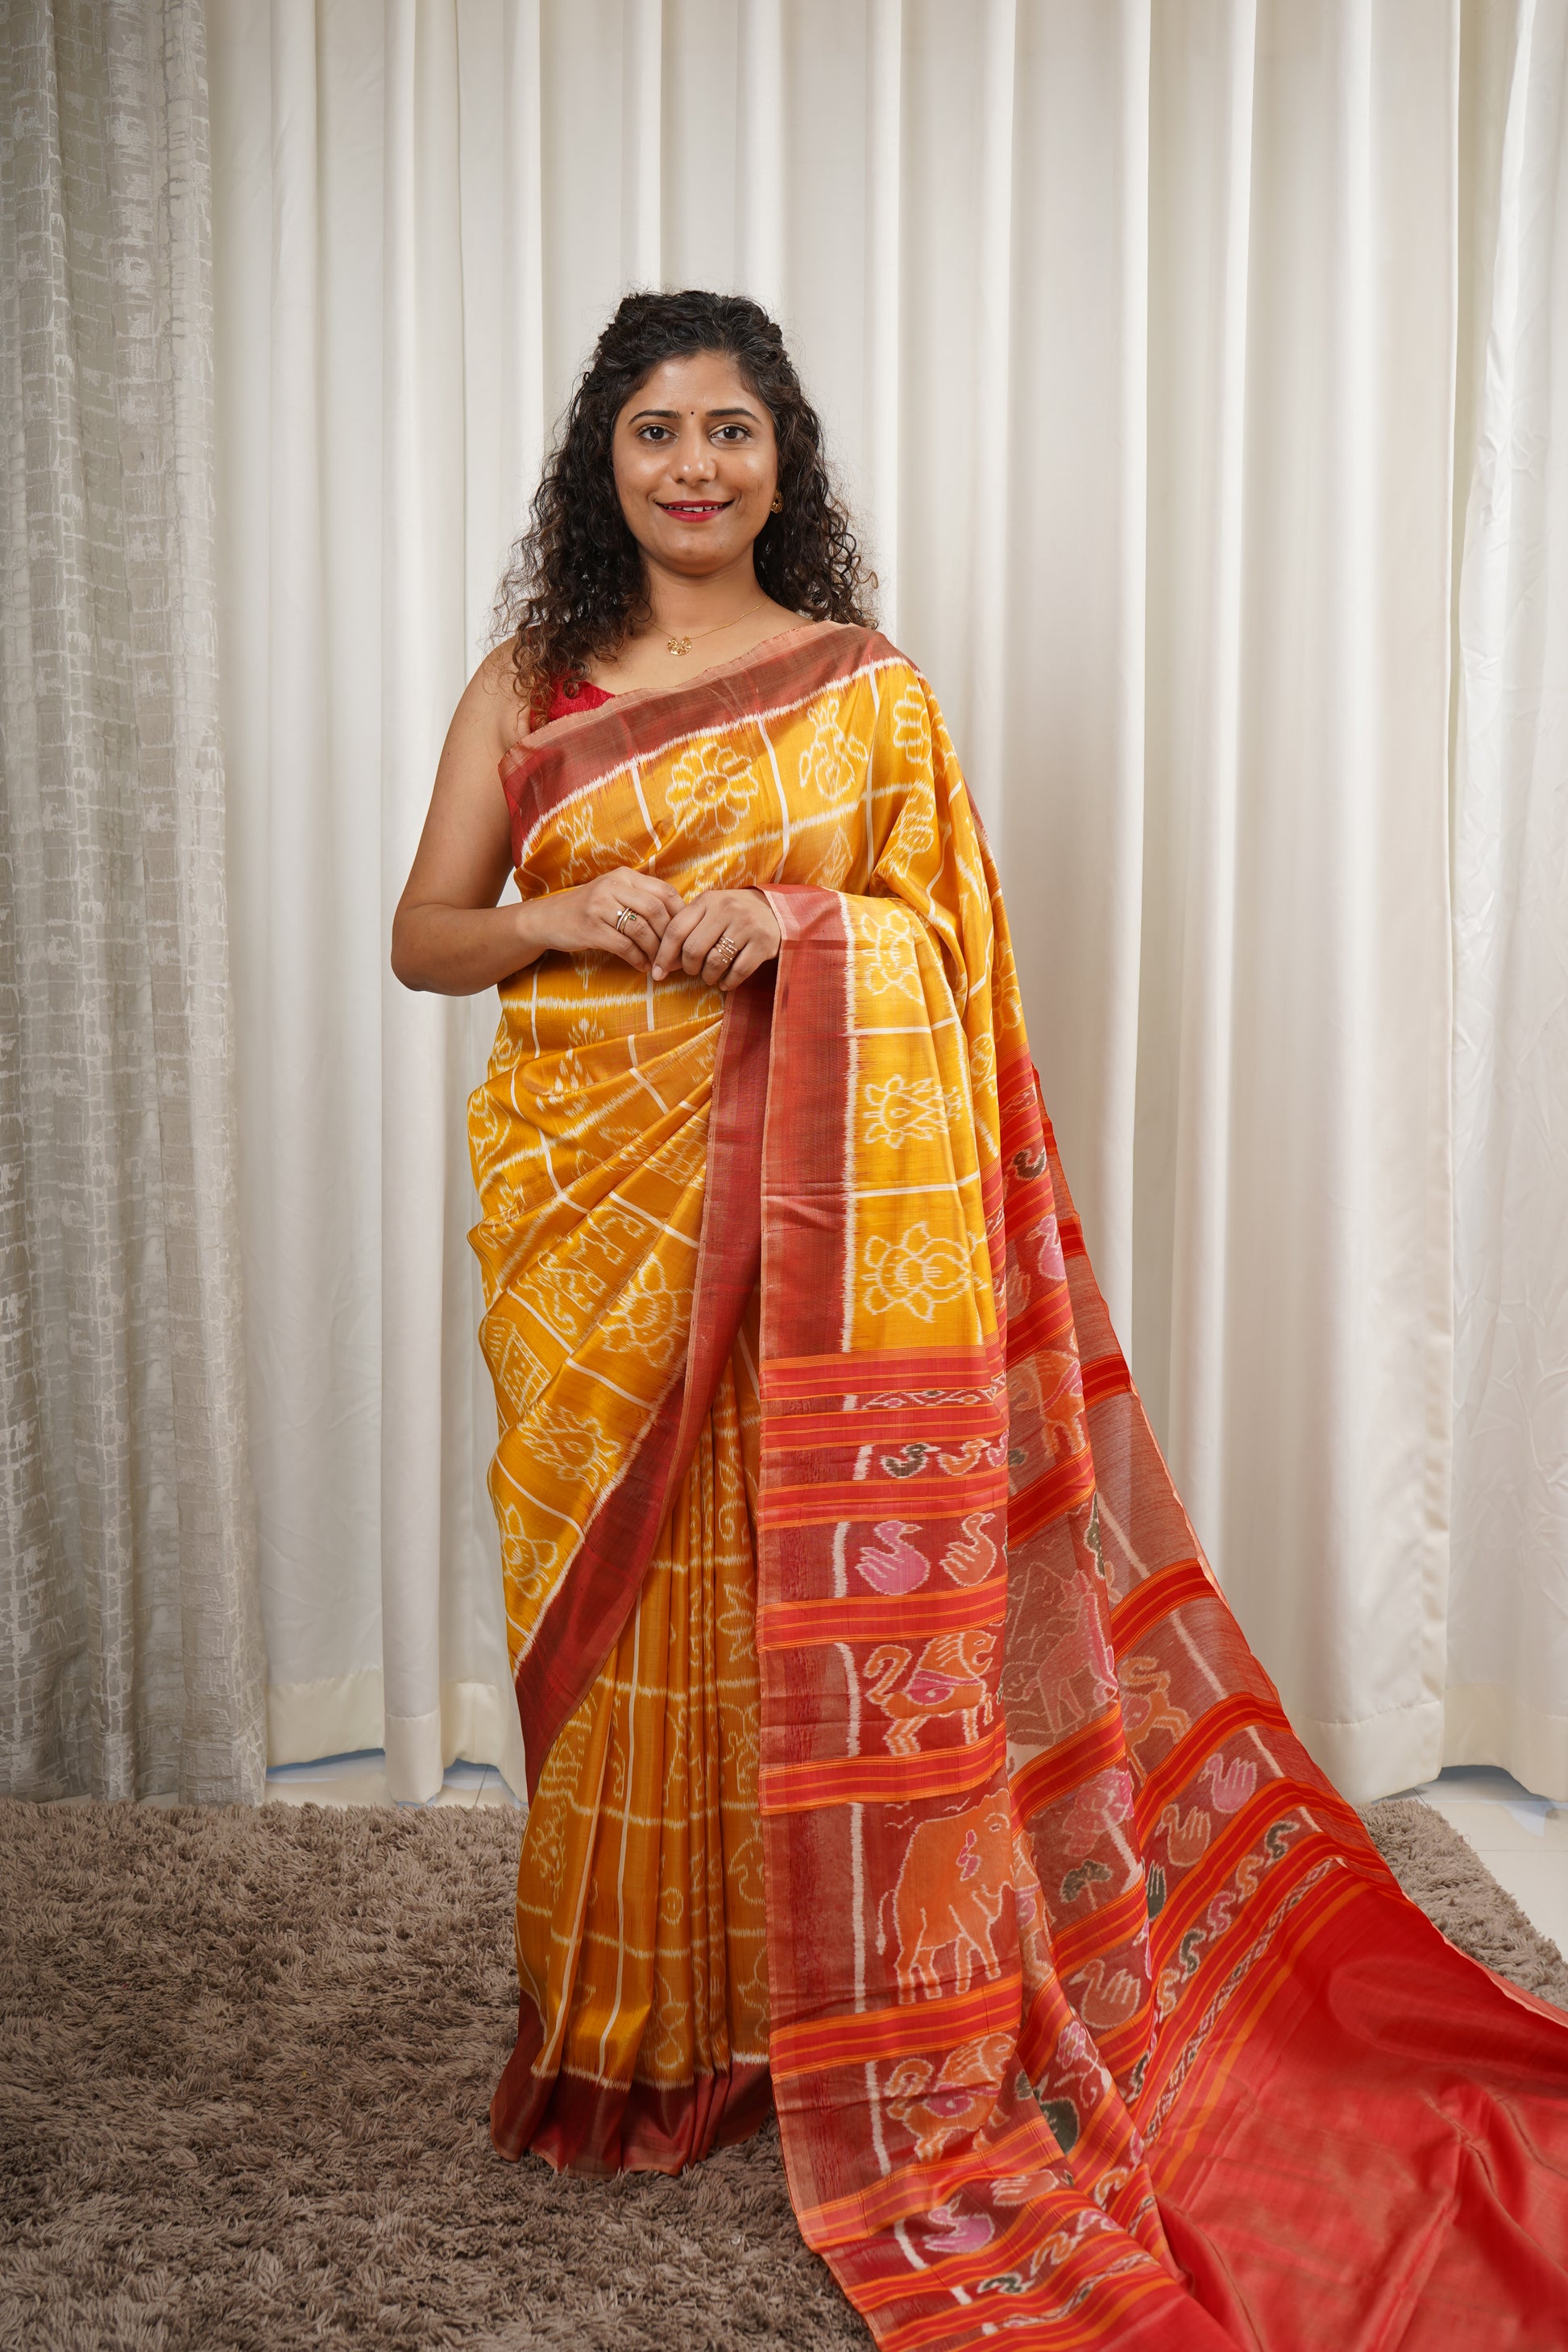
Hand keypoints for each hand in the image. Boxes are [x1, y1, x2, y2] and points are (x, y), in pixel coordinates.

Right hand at [534, 869, 683, 970]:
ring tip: (659, 964)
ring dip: (655, 951)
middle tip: (675, 954)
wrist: (548, 919)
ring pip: (641, 929)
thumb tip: (681, 922)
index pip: (664, 891)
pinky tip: (642, 966)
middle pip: (656, 909)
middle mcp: (613, 885)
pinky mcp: (591, 928)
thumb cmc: (590, 909)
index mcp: (624, 875)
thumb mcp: (615, 894)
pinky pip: (624, 946)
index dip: (681, 914)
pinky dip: (638, 959)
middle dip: (670, 936)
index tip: (686, 933)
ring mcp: (600, 906)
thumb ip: (642, 900)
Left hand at [651, 887, 781, 991]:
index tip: (658, 973)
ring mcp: (746, 925)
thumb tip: (664, 964)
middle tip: (693, 971)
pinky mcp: (764, 942)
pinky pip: (738, 972)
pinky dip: (728, 983)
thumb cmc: (732, 915)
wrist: (775, 910)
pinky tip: (726, 982)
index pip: (676, 929)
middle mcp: (726, 909)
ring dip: (708, 977)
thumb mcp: (709, 911)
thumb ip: (687, 930)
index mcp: (707, 900)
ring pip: (715, 962)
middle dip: (689, 968)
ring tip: (710, 976)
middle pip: (693, 949)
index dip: (663, 955)